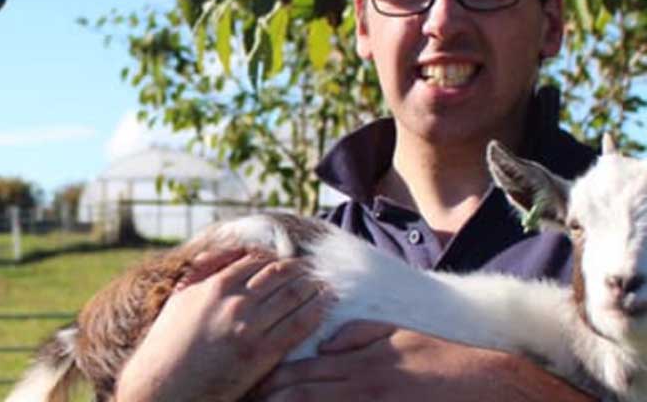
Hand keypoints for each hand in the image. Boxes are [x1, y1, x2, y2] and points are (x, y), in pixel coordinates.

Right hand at [115, 249, 329, 401]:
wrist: (165, 383)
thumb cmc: (169, 342)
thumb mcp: (181, 297)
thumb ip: (204, 271)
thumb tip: (228, 253)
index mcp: (216, 285)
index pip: (257, 261)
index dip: (277, 259)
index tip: (288, 261)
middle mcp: (235, 302)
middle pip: (279, 275)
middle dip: (300, 270)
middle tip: (313, 270)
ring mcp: (250, 327)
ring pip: (293, 296)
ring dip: (313, 287)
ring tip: (324, 285)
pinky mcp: (262, 353)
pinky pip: (297, 326)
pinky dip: (315, 313)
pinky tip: (324, 307)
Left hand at [251, 321, 593, 400]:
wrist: (488, 384)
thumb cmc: (442, 359)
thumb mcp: (398, 335)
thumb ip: (358, 334)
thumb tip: (323, 340)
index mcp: (360, 360)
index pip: (302, 370)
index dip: (271, 380)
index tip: (248, 384)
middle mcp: (361, 384)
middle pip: (302, 394)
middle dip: (269, 398)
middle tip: (242, 398)